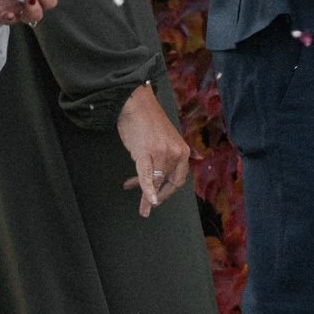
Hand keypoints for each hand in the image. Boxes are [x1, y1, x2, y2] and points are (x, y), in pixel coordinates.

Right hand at [117, 86, 190, 215]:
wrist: (137, 105)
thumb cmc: (149, 123)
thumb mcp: (167, 140)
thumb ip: (172, 155)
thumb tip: (183, 165)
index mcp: (183, 150)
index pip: (179, 178)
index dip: (168, 191)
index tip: (159, 199)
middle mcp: (176, 153)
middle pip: (166, 182)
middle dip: (155, 196)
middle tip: (146, 208)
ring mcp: (162, 153)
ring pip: (154, 180)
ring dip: (143, 190)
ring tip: (130, 190)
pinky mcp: (146, 153)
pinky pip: (146, 176)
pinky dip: (147, 190)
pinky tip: (148, 200)